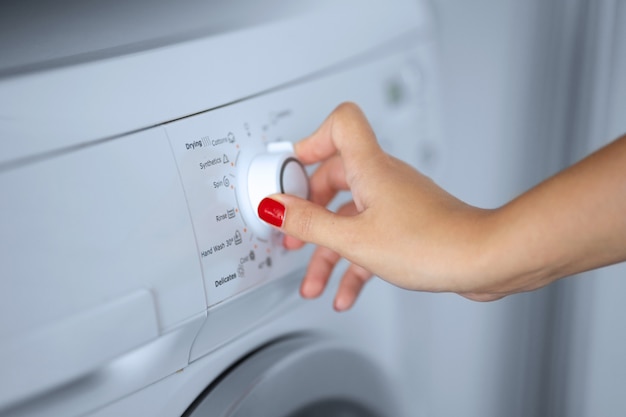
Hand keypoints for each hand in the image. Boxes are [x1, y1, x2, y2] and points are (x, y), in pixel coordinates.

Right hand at [257, 102, 497, 309]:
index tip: (288, 172)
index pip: (339, 125)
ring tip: (313, 281)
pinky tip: (344, 291)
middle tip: (293, 234)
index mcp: (369, 168)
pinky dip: (353, 264)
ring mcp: (396, 203)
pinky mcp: (406, 226)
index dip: (309, 142)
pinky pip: (369, 240)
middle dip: (308, 213)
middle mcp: (383, 179)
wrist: (484, 261)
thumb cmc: (432, 243)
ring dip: (327, 252)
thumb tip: (275, 206)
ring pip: (349, 219)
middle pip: (333, 180)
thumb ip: (309, 222)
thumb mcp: (354, 239)